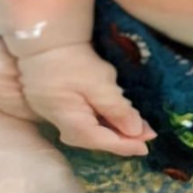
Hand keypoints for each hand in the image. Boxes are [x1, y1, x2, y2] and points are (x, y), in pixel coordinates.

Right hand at [18, 43, 155, 155]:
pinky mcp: (62, 111)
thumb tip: (136, 132)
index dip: (125, 145)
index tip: (147, 147)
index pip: (101, 141)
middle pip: (97, 139)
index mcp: (70, 121)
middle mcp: (63, 126)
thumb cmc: (71, 61)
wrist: (45, 45)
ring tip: (140, 130)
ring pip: (92, 132)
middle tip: (148, 136)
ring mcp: (59, 119)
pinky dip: (106, 122)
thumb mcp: (98, 83)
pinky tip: (120, 119)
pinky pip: (87, 123)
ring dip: (116, 131)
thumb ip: (116, 108)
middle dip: (123, 140)